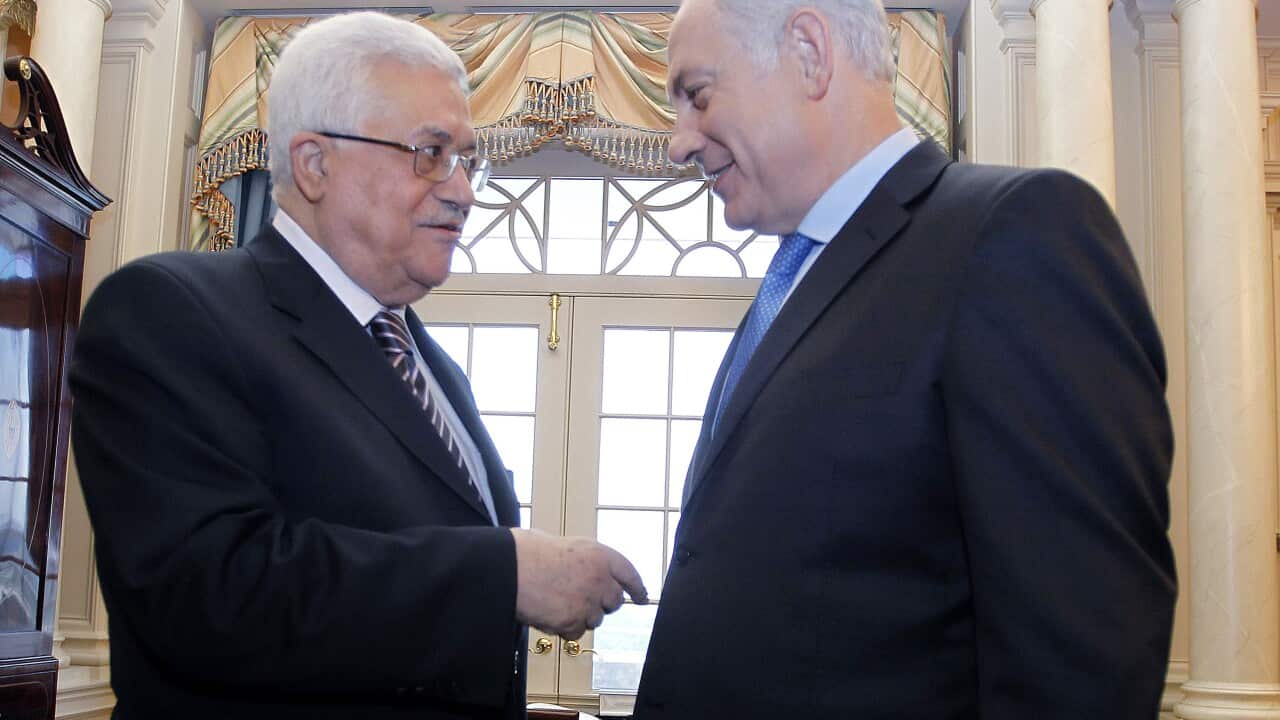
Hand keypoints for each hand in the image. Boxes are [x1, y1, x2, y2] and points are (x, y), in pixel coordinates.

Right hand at [510, 528, 648, 639]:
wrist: (510, 569)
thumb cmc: (530, 553)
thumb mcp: (568, 546)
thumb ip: (587, 561)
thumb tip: (591, 574)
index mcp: (601, 555)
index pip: (629, 574)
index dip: (637, 588)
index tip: (642, 598)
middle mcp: (600, 579)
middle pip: (614, 602)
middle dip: (601, 603)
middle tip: (580, 598)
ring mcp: (588, 603)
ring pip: (595, 620)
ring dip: (580, 615)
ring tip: (556, 601)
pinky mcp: (573, 622)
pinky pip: (576, 632)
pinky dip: (565, 628)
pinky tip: (550, 613)